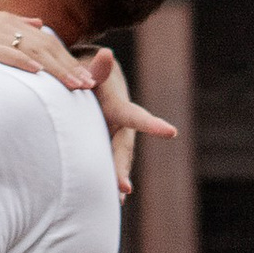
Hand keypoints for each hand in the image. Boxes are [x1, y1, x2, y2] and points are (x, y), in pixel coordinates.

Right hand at [0, 11, 98, 96]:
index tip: (88, 80)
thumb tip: (39, 24)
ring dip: (55, 68)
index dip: (68, 59)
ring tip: (74, 85)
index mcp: (4, 23)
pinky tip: (38, 74)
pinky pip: (0, 54)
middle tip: (89, 85)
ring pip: (29, 49)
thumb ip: (11, 34)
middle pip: (43, 44)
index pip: (46, 41)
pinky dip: (21, 63)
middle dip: (68, 66)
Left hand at [88, 47, 174, 201]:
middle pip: (123, 146)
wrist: (84, 71)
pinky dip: (109, 174)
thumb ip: (96, 68)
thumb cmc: (82, 67)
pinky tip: (110, 196)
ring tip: (118, 198)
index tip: (171, 132)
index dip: (151, 124)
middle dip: (122, 166)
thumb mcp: (86, 64)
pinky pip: (108, 159)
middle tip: (123, 189)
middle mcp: (120, 121)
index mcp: (117, 103)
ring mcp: (113, 132)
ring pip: (118, 156)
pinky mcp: (104, 140)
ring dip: (117, 175)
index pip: (134, 115)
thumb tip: (106, 54)